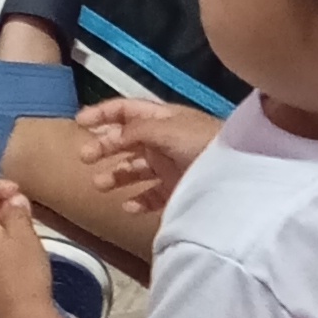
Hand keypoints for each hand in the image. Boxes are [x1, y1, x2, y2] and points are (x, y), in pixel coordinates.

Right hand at [73, 95, 219, 220]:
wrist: (238, 173)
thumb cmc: (201, 142)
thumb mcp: (166, 129)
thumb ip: (135, 131)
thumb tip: (112, 136)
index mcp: (161, 119)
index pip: (126, 110)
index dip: (102, 114)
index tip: (79, 124)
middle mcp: (162, 140)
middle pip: (125, 141)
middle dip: (103, 147)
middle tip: (84, 158)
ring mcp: (169, 166)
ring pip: (134, 169)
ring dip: (116, 176)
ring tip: (100, 185)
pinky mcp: (176, 189)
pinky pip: (151, 195)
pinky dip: (138, 200)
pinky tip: (128, 206)